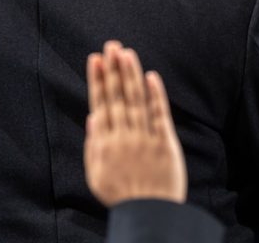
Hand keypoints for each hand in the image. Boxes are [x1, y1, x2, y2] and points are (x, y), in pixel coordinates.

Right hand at [84, 41, 186, 206]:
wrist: (149, 213)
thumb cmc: (121, 195)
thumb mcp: (96, 174)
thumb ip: (94, 145)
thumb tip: (93, 117)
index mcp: (104, 143)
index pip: (101, 104)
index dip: (99, 80)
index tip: (96, 59)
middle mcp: (123, 137)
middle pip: (118, 97)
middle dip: (114, 70)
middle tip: (112, 45)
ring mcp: (144, 138)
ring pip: (137, 101)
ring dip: (132, 75)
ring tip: (127, 53)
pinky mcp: (165, 143)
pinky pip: (159, 115)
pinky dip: (155, 95)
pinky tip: (151, 76)